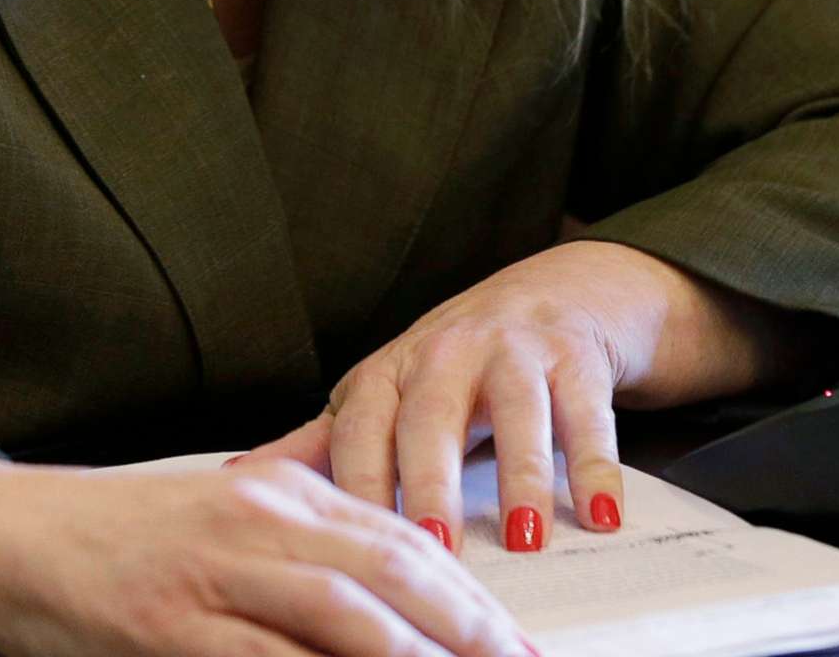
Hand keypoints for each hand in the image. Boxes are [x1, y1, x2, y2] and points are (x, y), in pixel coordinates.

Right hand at [0, 447, 536, 656]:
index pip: (396, 537)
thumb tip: (385, 554)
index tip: (513, 637)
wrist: (11, 536)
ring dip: (414, 656)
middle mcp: (255, 521)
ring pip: (342, 615)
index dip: (466, 591)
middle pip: (389, 571)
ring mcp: (213, 575)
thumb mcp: (219, 510)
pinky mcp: (171, 627)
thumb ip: (296, 524)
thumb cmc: (117, 534)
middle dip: (467, 626)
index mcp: (275, 490)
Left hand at [241, 241, 838, 554]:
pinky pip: (587, 413)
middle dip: (430, 482)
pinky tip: (600, 514)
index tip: (352, 541)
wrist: (562, 289)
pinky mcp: (578, 356)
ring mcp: (516, 350)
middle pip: (432, 417)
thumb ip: (324, 441)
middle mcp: (449, 353)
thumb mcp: (389, 393)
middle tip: (434, 550)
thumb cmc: (459, 361)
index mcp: (391, 371)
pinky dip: (597, 465)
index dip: (356, 480)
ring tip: (526, 538)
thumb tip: (238, 478)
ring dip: (522, 476)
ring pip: (517, 412)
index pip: (360, 425)